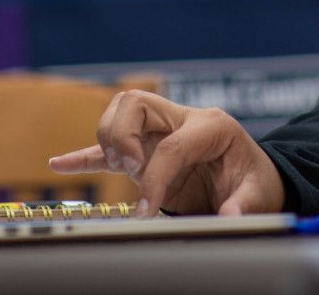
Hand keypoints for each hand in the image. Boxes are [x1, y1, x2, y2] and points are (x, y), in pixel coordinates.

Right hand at [48, 89, 285, 217]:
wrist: (254, 178)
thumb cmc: (257, 182)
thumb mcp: (260, 193)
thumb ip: (245, 203)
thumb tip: (230, 216)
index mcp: (211, 124)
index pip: (171, 144)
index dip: (154, 178)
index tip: (146, 211)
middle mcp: (181, 119)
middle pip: (135, 102)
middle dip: (123, 135)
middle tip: (133, 171)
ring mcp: (160, 131)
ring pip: (119, 111)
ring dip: (110, 139)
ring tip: (122, 170)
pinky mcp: (145, 150)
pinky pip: (108, 148)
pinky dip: (85, 156)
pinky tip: (59, 164)